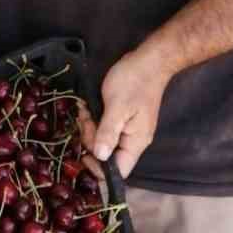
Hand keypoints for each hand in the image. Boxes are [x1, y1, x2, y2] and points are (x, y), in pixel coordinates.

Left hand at [80, 46, 172, 178]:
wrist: (149, 61)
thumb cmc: (134, 82)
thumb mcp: (117, 107)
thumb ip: (108, 133)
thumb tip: (100, 157)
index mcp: (135, 142)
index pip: (119, 171)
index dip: (99, 170)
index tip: (83, 155)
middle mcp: (132, 140)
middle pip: (106, 155)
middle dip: (90, 140)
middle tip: (85, 120)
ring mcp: (127, 129)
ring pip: (102, 140)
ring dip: (89, 127)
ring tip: (86, 110)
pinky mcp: (121, 119)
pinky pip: (103, 128)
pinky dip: (93, 120)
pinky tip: (88, 108)